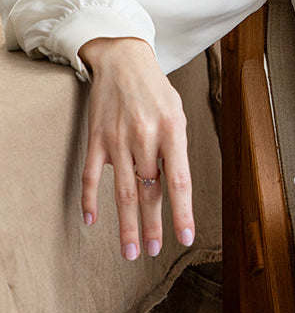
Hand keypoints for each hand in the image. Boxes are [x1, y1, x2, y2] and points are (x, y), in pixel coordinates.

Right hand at [79, 37, 194, 260]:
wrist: (124, 60)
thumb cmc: (157, 90)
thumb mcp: (177, 113)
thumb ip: (175, 147)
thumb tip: (171, 185)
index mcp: (172, 130)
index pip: (179, 179)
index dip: (183, 211)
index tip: (186, 236)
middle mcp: (145, 137)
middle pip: (150, 192)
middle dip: (152, 226)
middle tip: (155, 252)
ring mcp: (118, 139)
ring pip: (123, 192)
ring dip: (127, 225)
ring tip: (130, 251)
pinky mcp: (96, 139)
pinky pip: (92, 176)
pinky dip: (90, 200)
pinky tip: (91, 221)